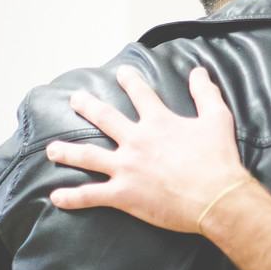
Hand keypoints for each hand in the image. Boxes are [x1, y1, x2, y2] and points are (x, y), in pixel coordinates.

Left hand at [47, 66, 250, 232]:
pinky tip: (56, 197)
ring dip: (67, 151)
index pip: (140, 95)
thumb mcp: (218, 119)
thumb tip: (199, 71)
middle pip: (105, 119)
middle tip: (76, 99)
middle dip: (88, 106)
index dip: (131, 82)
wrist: (215, 196)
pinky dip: (71, 197)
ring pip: (87, 156)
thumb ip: (206, 93)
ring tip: (51, 149)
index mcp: (158, 123)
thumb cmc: (218, 159)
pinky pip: (90, 195)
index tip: (122, 73)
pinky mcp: (123, 194)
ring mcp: (126, 168)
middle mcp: (136, 141)